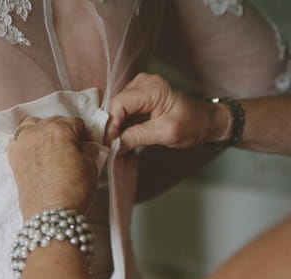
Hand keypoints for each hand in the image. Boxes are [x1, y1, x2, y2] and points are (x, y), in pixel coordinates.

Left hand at [7, 116, 100, 219]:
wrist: (51, 216)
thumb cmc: (71, 193)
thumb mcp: (91, 166)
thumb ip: (88, 150)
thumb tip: (86, 146)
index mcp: (58, 130)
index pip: (75, 123)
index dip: (84, 135)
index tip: (87, 144)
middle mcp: (36, 132)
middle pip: (54, 122)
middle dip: (64, 133)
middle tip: (72, 149)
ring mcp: (22, 144)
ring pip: (32, 126)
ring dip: (42, 132)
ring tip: (52, 148)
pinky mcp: (13, 158)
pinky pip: (19, 141)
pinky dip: (27, 142)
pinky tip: (36, 154)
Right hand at [107, 73, 230, 151]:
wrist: (205, 122)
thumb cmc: (193, 124)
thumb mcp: (165, 133)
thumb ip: (137, 137)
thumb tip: (114, 145)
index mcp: (151, 88)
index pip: (119, 102)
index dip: (111, 123)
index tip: (110, 143)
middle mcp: (142, 85)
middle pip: (116, 108)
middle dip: (113, 132)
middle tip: (113, 152)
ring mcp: (139, 92)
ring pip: (118, 115)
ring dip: (119, 136)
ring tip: (123, 156)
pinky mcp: (139, 101)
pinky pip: (125, 117)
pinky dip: (125, 134)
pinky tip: (128, 151)